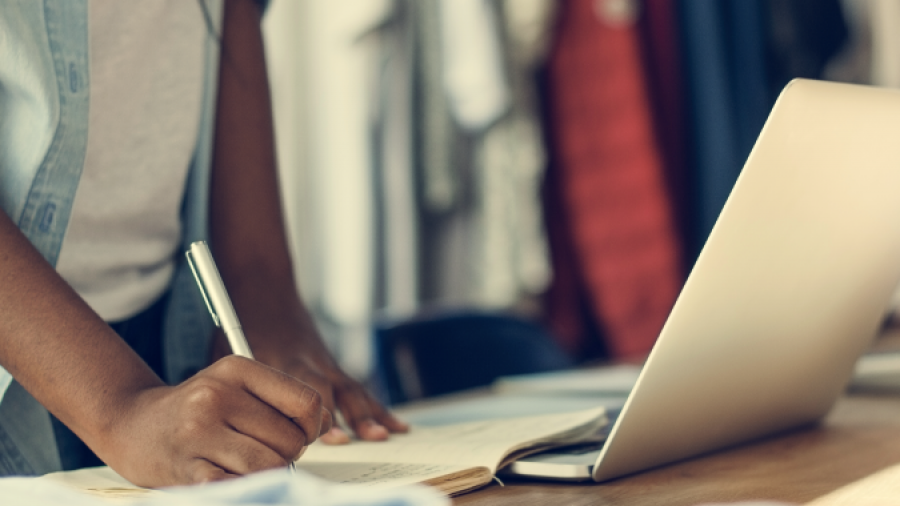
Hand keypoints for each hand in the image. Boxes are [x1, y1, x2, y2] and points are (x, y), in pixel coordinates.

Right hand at [99, 355, 330, 486]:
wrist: (133, 424)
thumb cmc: (198, 408)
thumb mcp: (237, 385)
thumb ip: (283, 399)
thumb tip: (328, 424)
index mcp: (236, 369)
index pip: (307, 402)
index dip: (313, 426)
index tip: (297, 432)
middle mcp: (217, 395)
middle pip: (291, 440)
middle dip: (287, 453)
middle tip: (262, 450)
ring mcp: (199, 433)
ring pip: (271, 466)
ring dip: (268, 474)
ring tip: (247, 463)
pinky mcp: (187, 469)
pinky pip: (239, 486)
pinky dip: (244, 487)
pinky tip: (229, 475)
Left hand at [212, 328, 407, 443]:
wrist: (264, 293)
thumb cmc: (241, 329)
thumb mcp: (226, 356)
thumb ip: (236, 391)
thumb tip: (236, 433)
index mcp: (274, 361)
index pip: (293, 390)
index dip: (304, 414)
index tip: (312, 436)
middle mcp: (304, 363)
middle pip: (325, 389)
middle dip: (336, 416)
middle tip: (348, 440)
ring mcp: (323, 364)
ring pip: (349, 390)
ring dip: (365, 414)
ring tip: (380, 436)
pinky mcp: (333, 367)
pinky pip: (359, 390)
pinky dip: (378, 409)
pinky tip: (395, 427)